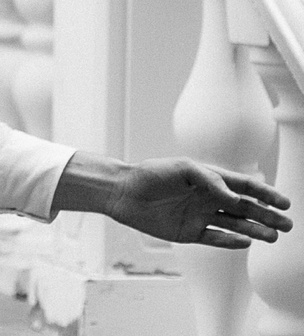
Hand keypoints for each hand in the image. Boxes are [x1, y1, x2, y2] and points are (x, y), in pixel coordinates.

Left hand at [56, 153, 291, 248]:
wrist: (123, 192)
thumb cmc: (150, 174)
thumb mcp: (181, 168)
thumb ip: (209, 179)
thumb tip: (234, 197)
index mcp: (209, 179)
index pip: (243, 187)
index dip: (264, 194)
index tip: (283, 202)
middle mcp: (208, 198)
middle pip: (245, 208)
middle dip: (267, 215)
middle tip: (288, 224)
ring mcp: (200, 216)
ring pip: (235, 225)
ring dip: (255, 230)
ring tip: (273, 236)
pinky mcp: (190, 232)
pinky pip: (216, 238)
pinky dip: (231, 241)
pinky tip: (245, 242)